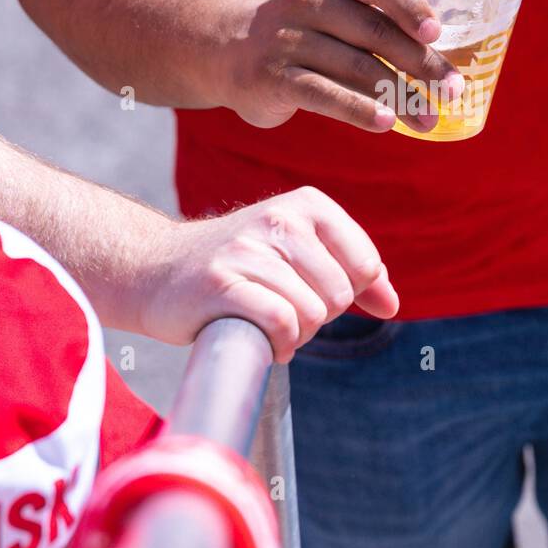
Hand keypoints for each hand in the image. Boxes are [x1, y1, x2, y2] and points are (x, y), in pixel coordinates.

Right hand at [132, 186, 399, 361]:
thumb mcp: (300, 253)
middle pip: (338, 294)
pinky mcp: (223, 284)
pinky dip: (277, 342)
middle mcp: (280, 220)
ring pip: (311, 313)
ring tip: (264, 319)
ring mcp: (249, 250)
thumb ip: (352, 274)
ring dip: (295, 332)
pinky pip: (281, 324)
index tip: (309, 290)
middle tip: (280, 307)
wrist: (156, 269)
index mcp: (308, 205)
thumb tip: (391, 304)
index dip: (344, 293)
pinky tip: (257, 335)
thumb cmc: (237, 266)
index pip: (365, 265)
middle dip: (318, 316)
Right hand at [219, 0, 463, 132]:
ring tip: (429, 119)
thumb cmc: (304, 32)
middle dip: (420, 64)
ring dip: (401, 97)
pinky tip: (386, 123)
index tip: (435, 32)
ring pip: (356, 68)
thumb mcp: (335, 10)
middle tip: (453, 90)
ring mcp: (286, 38)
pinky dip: (359, 109)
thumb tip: (442, 67)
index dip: (407, 4)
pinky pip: (325, 94)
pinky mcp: (274, 76)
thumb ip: (378, 23)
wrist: (227, 49)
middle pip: (374, 31)